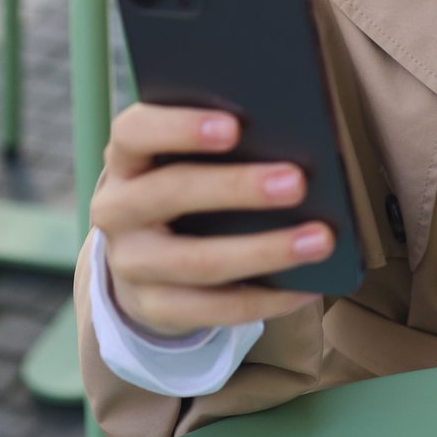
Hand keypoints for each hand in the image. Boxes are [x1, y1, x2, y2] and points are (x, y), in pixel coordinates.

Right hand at [90, 103, 332, 336]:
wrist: (146, 254)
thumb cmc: (187, 183)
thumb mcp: (186, 157)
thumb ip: (223, 141)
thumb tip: (295, 135)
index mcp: (127, 157)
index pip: (135, 132)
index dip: (180, 127)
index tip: (234, 127)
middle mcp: (116, 209)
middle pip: (171, 193)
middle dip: (237, 187)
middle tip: (297, 183)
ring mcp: (131, 264)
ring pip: (198, 261)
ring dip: (265, 251)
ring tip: (320, 240)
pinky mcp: (154, 308)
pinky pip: (214, 309)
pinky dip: (267, 298)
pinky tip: (308, 286)